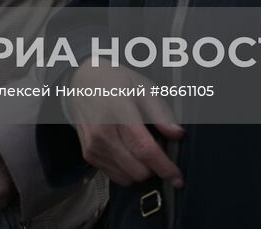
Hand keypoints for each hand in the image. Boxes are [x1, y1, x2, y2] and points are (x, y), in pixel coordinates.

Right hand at [66, 65, 184, 187]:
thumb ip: (160, 112)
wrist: (82, 81)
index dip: (165, 167)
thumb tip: (177, 134)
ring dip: (140, 168)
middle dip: (154, 166)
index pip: (145, 149)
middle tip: (155, 146)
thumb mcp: (143, 87)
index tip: (177, 178)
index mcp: (119, 113)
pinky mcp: (88, 155)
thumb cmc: (115, 82)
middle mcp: (103, 133)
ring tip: (138, 146)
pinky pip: (116, 176)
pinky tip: (126, 150)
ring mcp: (94, 146)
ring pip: (128, 177)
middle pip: (138, 170)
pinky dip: (126, 170)